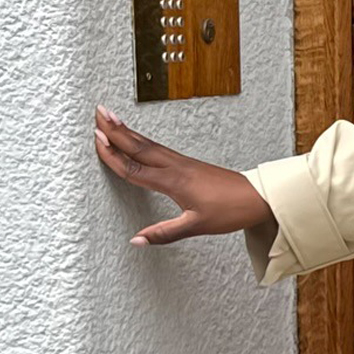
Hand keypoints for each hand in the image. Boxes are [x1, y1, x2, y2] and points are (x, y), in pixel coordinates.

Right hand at [94, 105, 272, 245]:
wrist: (257, 197)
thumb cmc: (231, 210)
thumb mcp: (197, 226)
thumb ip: (164, 233)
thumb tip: (137, 240)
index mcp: (174, 182)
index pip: (135, 169)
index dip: (114, 156)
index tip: (97, 141)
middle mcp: (175, 167)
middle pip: (139, 147)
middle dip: (116, 130)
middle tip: (97, 113)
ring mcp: (182, 163)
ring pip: (148, 144)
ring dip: (127, 130)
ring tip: (109, 117)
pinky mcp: (187, 163)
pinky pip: (158, 147)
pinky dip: (142, 139)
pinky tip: (136, 136)